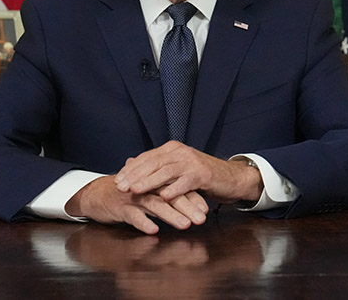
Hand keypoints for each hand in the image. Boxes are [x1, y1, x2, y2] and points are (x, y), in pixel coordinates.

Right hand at [65, 176, 207, 234]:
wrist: (96, 195)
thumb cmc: (126, 195)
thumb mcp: (147, 193)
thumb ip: (166, 196)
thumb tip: (190, 203)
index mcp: (153, 182)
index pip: (176, 187)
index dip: (192, 197)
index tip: (206, 210)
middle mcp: (145, 187)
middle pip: (169, 195)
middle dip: (187, 207)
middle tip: (201, 219)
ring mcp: (132, 197)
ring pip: (154, 204)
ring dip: (171, 214)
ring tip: (185, 225)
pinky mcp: (119, 208)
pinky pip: (133, 215)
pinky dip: (143, 222)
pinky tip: (154, 230)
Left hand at [114, 141, 263, 204]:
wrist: (231, 178)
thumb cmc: (200, 177)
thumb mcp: (176, 171)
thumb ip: (155, 168)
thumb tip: (129, 163)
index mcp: (172, 149)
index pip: (146, 157)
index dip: (131, 169)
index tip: (117, 180)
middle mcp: (180, 152)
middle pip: (153, 162)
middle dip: (135, 175)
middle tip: (120, 186)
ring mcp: (192, 162)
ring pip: (166, 171)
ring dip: (149, 182)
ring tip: (135, 190)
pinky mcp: (203, 174)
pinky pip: (186, 182)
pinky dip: (174, 189)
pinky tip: (164, 197)